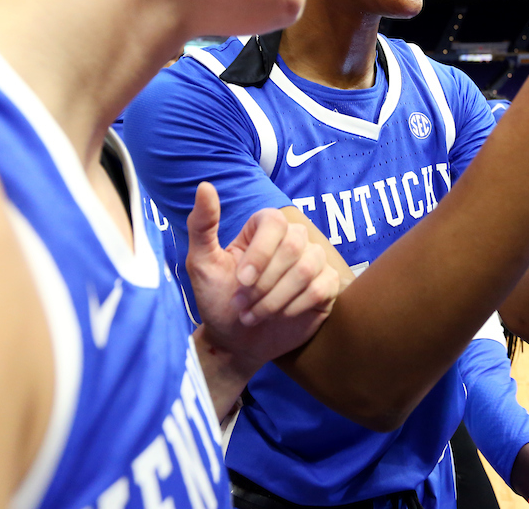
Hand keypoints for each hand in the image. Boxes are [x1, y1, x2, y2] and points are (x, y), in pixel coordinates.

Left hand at [187, 183, 338, 375]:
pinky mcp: (326, 286)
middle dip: (265, 282)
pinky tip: (279, 317)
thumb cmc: (218, 299)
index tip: (241, 280)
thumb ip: (202, 225)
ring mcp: (313, 262)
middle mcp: (292, 239)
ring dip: (276, 298)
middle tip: (242, 304)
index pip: (275, 222)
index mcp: (264, 228)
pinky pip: (322, 287)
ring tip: (254, 315)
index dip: (260, 253)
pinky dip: (295, 306)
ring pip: (308, 268)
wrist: (235, 341)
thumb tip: (204, 186)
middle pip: (294, 246)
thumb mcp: (202, 263)